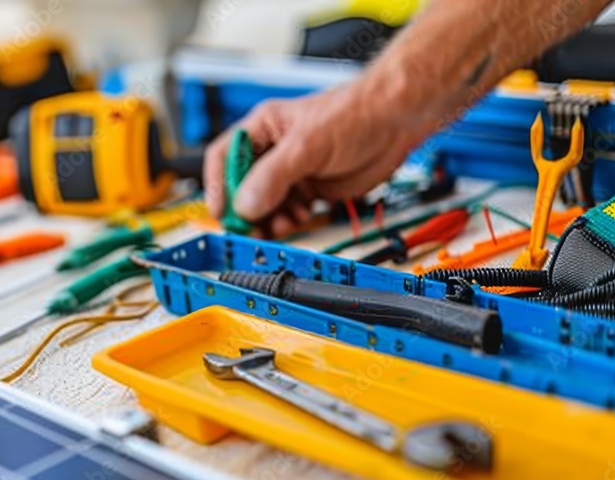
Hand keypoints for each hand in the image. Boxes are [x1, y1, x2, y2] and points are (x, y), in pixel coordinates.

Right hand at [203, 81, 434, 238]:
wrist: (397, 122)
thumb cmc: (355, 114)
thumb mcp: (307, 144)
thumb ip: (273, 176)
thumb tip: (246, 205)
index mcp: (262, 129)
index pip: (223, 158)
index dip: (218, 186)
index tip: (223, 211)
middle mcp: (273, 152)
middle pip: (242, 188)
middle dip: (246, 211)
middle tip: (250, 229)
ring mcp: (291, 173)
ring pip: (265, 205)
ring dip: (269, 220)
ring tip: (280, 226)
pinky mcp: (310, 189)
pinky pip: (288, 213)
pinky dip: (290, 222)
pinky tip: (300, 219)